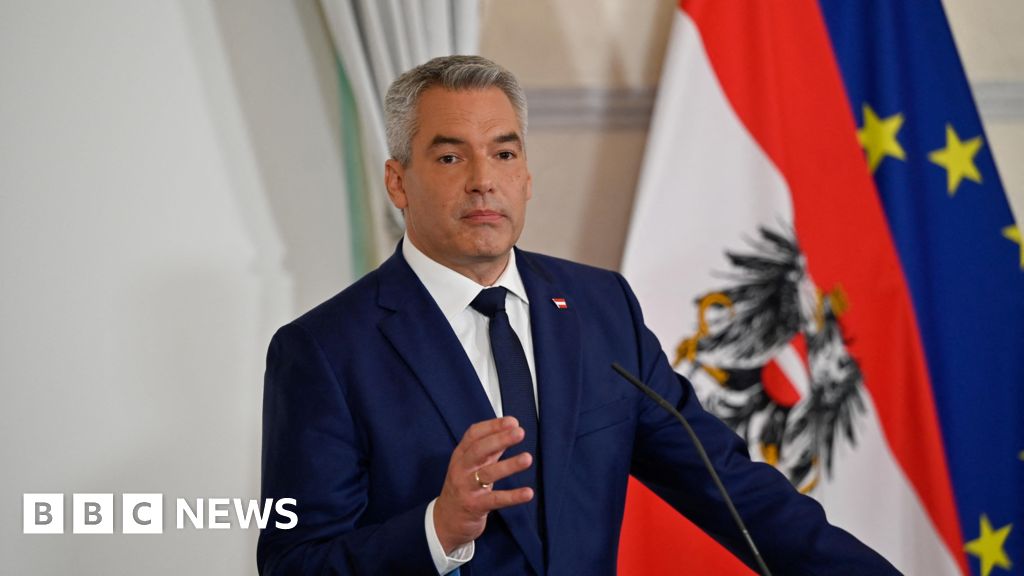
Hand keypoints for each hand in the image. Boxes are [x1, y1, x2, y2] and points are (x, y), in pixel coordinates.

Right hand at [433, 416, 533, 552]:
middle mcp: (461, 469)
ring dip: (508, 465)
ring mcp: (466, 488)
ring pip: (487, 473)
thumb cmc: (463, 488)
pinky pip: (495, 500)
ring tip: (527, 458)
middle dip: (499, 439)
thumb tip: (511, 430)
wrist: (445, 521)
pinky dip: (512, 496)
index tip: (512, 421)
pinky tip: (528, 493)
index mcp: (460, 455)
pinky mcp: (474, 506)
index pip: (474, 435)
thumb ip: (490, 450)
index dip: (492, 426)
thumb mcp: (472, 466)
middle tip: (519, 432)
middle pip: (478, 450)